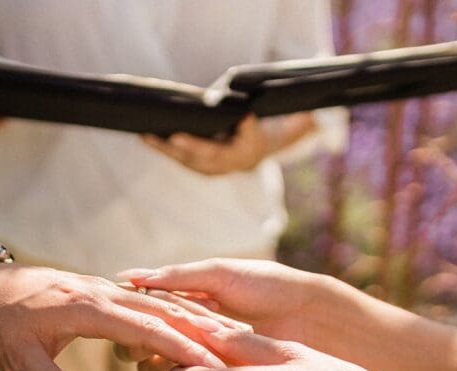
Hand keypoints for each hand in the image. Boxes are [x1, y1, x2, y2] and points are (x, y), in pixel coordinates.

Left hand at [0, 263, 225, 370]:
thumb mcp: (19, 362)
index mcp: (86, 308)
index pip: (145, 327)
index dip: (181, 347)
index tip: (213, 365)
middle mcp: (102, 292)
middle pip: (164, 309)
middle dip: (203, 331)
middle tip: (242, 351)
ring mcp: (105, 289)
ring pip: (161, 302)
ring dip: (196, 320)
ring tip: (234, 339)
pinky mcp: (104, 292)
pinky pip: (148, 302)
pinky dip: (176, 314)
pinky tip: (197, 328)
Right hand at [114, 258, 321, 370]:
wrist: (315, 316)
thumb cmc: (270, 288)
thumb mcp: (220, 275)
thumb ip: (177, 277)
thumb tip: (127, 277)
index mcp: (190, 304)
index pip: (146, 316)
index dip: (135, 322)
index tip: (136, 325)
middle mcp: (194, 334)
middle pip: (149, 347)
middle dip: (145, 348)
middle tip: (152, 349)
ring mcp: (209, 361)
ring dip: (166, 368)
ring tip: (179, 362)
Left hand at [142, 113, 313, 175]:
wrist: (258, 151)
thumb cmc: (270, 131)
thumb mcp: (287, 126)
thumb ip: (298, 125)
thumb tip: (311, 119)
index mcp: (252, 151)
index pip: (252, 141)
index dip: (250, 130)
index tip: (247, 118)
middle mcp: (230, 163)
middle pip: (211, 156)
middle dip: (193, 146)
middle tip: (176, 136)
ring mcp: (211, 166)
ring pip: (188, 159)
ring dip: (166, 148)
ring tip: (147, 135)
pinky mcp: (196, 164)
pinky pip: (178, 157)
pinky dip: (162, 148)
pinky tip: (145, 136)